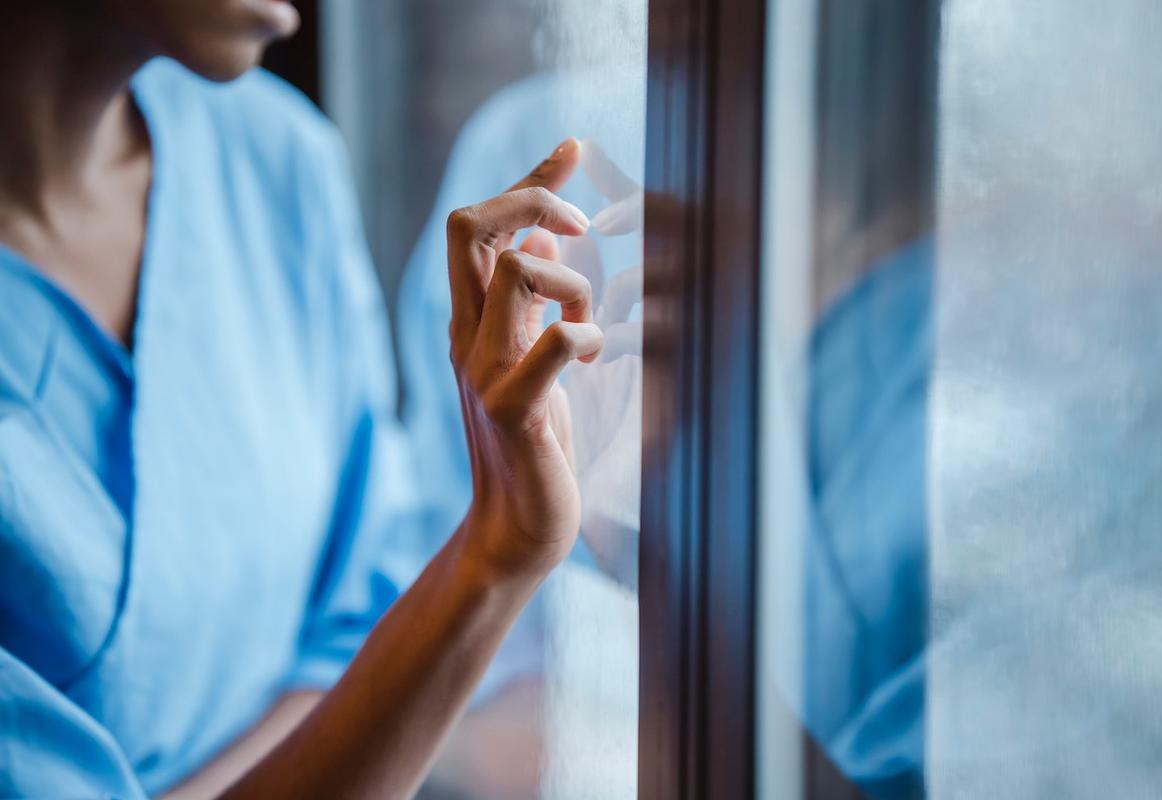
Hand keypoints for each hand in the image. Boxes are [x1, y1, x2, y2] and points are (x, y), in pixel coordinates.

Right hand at [447, 138, 602, 579]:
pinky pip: (551, 345)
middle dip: (531, 200)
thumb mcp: (529, 361)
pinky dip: (585, 335)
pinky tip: (596, 358)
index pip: (479, 228)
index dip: (527, 182)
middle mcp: (468, 337)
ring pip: (514, 271)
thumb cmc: (532, 445)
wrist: (512, 531)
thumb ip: (530, 305)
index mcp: (472, 322)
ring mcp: (485, 372)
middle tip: (581, 225)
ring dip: (569, 280)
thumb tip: (545, 243)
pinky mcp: (515, 411)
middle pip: (470, 226)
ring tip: (590, 325)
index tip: (571, 150)